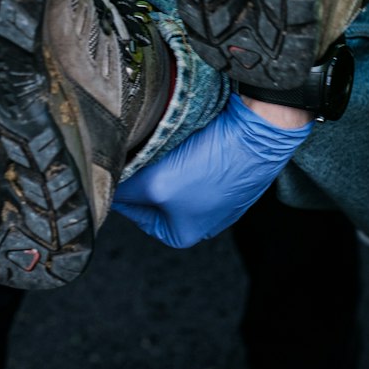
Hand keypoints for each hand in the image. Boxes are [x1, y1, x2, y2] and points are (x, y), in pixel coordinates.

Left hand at [112, 92, 312, 247]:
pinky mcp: (227, 168)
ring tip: (167, 138)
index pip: (133, 210)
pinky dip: (187, 146)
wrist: (259, 134)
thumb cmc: (213, 167)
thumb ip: (125, 189)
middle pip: (154, 190)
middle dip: (145, 169)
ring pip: (173, 171)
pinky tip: (188, 135)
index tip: (118, 164)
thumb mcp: (156, 184)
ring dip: (165, 155)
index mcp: (182, 234)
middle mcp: (201, 218)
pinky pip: (195, 157)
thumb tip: (108, 183)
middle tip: (140, 147)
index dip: (122, 185)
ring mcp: (215, 192)